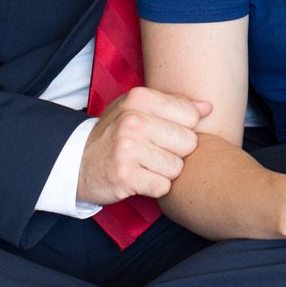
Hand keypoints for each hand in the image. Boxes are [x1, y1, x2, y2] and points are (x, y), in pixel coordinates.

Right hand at [77, 87, 211, 205]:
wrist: (76, 161)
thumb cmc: (115, 133)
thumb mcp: (138, 109)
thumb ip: (174, 105)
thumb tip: (209, 107)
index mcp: (139, 99)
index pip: (191, 116)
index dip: (183, 129)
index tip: (164, 134)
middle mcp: (133, 120)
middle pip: (188, 143)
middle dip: (176, 153)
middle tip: (153, 152)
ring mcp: (127, 148)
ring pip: (177, 168)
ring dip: (164, 172)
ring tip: (144, 165)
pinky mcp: (125, 176)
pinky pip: (163, 187)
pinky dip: (154, 188)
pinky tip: (139, 178)